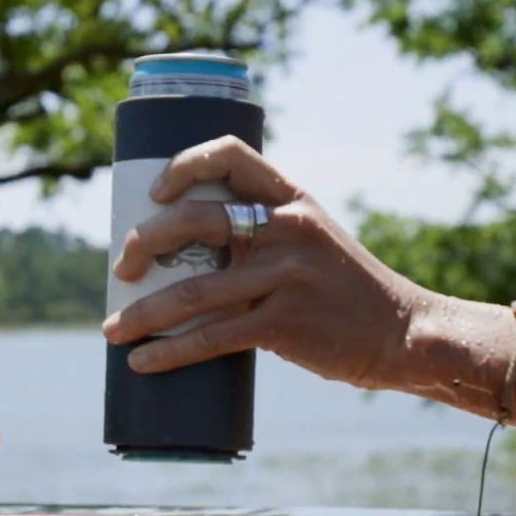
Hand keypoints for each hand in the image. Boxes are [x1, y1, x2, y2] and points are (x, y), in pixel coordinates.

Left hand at [101, 135, 430, 389]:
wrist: (401, 332)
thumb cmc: (344, 289)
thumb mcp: (312, 239)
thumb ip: (262, 233)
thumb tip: (183, 251)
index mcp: (291, 199)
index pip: (230, 154)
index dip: (184, 165)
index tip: (154, 192)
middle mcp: (286, 228)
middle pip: (193, 221)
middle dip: (143, 244)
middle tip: (122, 270)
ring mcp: (284, 276)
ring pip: (191, 291)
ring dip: (142, 313)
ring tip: (113, 329)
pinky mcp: (282, 324)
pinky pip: (210, 337)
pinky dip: (168, 351)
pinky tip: (143, 360)